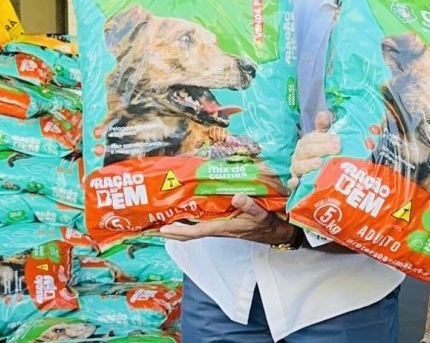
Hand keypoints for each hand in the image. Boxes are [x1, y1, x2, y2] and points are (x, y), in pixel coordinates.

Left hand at [157, 194, 295, 244]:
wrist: (278, 232)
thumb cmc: (269, 224)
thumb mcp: (262, 214)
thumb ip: (250, 206)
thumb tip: (236, 197)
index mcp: (225, 228)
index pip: (197, 232)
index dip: (179, 232)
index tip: (162, 230)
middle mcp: (219, 228)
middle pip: (189, 233)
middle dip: (171, 231)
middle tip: (151, 226)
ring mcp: (221, 226)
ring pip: (194, 229)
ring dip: (178, 226)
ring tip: (163, 217)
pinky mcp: (225, 223)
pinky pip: (203, 223)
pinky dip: (191, 220)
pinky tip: (186, 213)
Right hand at [288, 111, 339, 188]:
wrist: (313, 177)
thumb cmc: (320, 154)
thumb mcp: (323, 140)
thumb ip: (324, 127)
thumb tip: (324, 113)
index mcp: (305, 143)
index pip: (311, 138)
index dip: (324, 138)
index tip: (338, 139)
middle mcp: (298, 155)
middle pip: (306, 151)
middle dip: (321, 149)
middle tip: (337, 149)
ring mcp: (296, 170)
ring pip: (298, 166)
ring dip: (308, 164)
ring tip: (319, 163)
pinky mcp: (295, 184)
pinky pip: (291, 183)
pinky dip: (293, 182)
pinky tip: (297, 182)